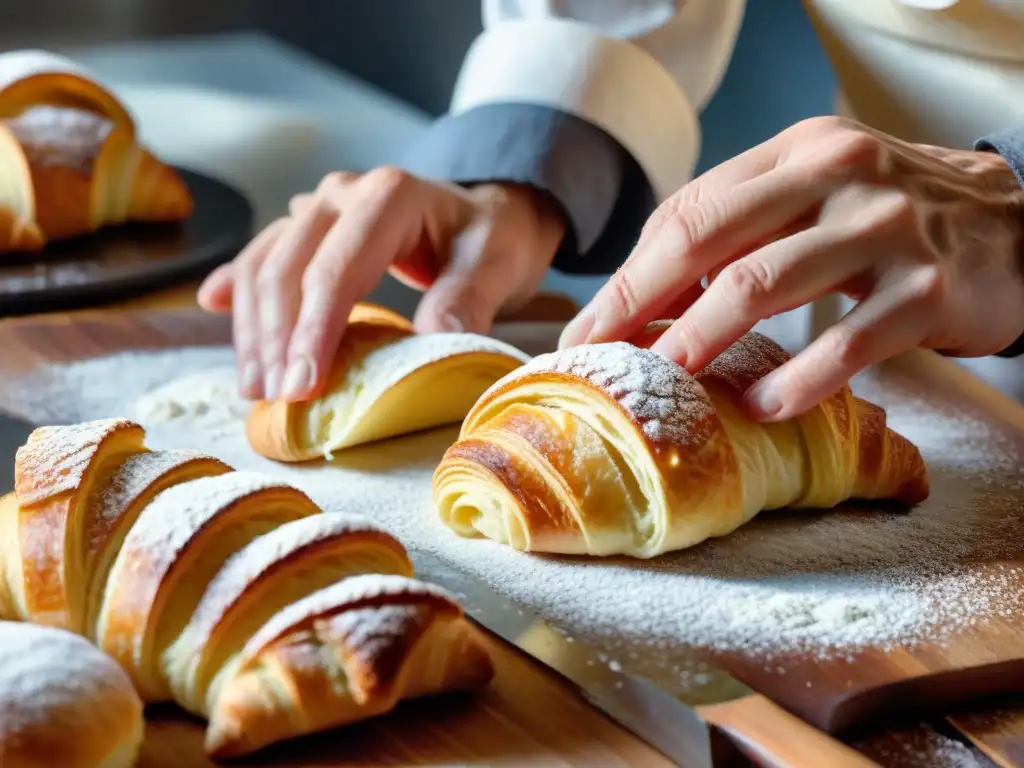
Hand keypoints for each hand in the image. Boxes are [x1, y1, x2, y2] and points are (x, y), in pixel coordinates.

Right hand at [198, 169, 564, 401]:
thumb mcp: (495, 266)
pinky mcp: (309, 228)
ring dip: (254, 328)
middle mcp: (342, 195)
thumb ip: (466, 300)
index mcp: (388, 197)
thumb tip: (433, 340)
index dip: (314, 330)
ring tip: (256, 387)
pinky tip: (213, 304)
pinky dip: (241, 287)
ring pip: (266, 265)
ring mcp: (318, 208)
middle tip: (278, 399)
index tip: (304, 385)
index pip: (337, 269)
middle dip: (277, 339)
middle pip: (288, 268)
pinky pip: (263, 256)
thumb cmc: (492, 241)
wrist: (490, 215)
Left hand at [560, 116, 1023, 420]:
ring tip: (662, 381)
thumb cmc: (891, 218)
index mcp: (797, 152)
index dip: (629, 275)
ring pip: (762, 284)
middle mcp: (837, 174)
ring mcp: (885, 229)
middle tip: (599, 360)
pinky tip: (761, 407)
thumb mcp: (817, 193)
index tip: (588, 330)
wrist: (1019, 224)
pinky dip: (796, 378)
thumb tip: (644, 292)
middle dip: (639, 305)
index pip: (688, 211)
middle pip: (707, 239)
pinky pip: (845, 341)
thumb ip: (741, 224)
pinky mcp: (928, 289)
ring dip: (698, 338)